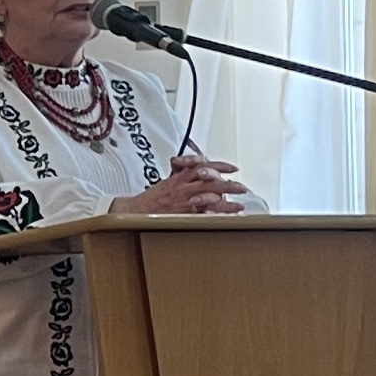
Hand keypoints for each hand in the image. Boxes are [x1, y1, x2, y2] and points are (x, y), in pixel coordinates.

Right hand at [117, 155, 245, 218]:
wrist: (133, 210)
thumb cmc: (150, 201)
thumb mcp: (166, 184)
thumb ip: (181, 178)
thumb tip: (195, 175)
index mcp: (179, 177)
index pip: (201, 165)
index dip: (218, 165)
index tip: (232, 168)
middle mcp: (181, 185)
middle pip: (208, 176)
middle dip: (227, 181)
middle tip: (242, 187)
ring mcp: (180, 197)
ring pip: (207, 189)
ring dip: (225, 192)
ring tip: (240, 200)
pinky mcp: (178, 210)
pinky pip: (198, 206)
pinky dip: (210, 205)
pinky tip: (223, 206)